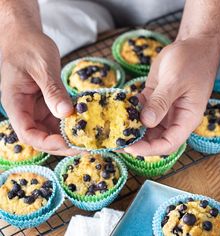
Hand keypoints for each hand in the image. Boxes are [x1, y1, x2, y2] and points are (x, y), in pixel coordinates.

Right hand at [1, 29, 77, 155]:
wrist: (25, 38)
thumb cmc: (28, 47)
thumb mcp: (42, 67)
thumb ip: (53, 90)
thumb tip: (66, 113)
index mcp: (16, 103)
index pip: (27, 132)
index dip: (46, 142)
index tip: (66, 143)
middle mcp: (26, 111)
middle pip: (41, 137)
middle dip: (62, 145)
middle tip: (85, 146)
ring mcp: (37, 110)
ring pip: (51, 132)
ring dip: (68, 139)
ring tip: (89, 140)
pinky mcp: (47, 106)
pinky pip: (59, 121)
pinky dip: (71, 126)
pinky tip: (85, 126)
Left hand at [125, 37, 219, 155]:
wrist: (192, 46)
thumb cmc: (192, 61)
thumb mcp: (176, 81)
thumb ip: (161, 102)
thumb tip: (146, 122)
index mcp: (186, 119)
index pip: (168, 144)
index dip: (150, 149)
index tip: (130, 149)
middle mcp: (174, 118)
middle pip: (154, 138)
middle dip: (136, 142)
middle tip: (116, 140)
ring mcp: (163, 109)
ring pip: (146, 126)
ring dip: (131, 128)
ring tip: (113, 128)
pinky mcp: (153, 99)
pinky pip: (140, 110)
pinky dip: (130, 111)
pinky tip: (120, 109)